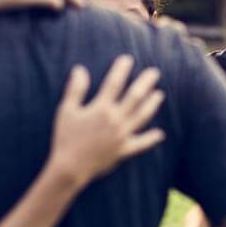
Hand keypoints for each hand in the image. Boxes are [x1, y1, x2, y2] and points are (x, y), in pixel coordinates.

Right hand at [48, 55, 164, 186]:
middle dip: (146, 83)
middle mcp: (115, 120)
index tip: (128, 59)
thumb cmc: (65, 138)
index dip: (122, 69)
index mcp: (101, 108)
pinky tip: (160, 134)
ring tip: (159, 94)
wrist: (70, 167)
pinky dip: (151, 139)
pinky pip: (141, 144)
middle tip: (154, 72)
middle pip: (135, 97)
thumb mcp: (66, 111)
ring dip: (152, 105)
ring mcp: (122, 136)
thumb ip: (75, 89)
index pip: (114, 83)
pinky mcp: (123, 151)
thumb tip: (80, 69)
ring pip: (142, 117)